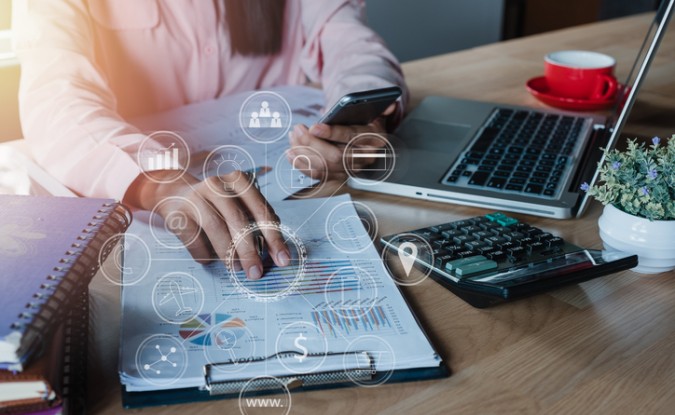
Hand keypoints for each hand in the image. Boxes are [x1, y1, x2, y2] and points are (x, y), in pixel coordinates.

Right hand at [126, 171, 290, 279]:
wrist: (174, 193)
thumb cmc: (216, 204)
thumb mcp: (238, 204)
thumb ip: (256, 222)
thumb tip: (274, 253)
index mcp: (239, 181)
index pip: (261, 210)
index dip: (274, 237)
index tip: (282, 259)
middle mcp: (218, 185)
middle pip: (238, 220)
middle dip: (250, 251)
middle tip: (256, 272)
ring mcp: (196, 197)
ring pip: (216, 228)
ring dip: (228, 254)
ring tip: (237, 269)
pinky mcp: (178, 212)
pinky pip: (195, 238)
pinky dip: (204, 254)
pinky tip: (210, 261)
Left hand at [287, 103, 395, 180]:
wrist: (366, 134)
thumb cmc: (364, 117)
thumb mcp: (373, 108)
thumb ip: (378, 105)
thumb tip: (390, 104)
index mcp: (375, 139)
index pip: (353, 137)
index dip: (333, 133)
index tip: (314, 127)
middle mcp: (365, 158)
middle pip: (336, 157)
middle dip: (313, 144)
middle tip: (297, 130)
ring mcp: (351, 169)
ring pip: (325, 167)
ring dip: (304, 153)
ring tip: (292, 137)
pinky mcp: (338, 175)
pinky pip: (318, 175)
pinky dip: (302, 165)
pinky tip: (291, 153)